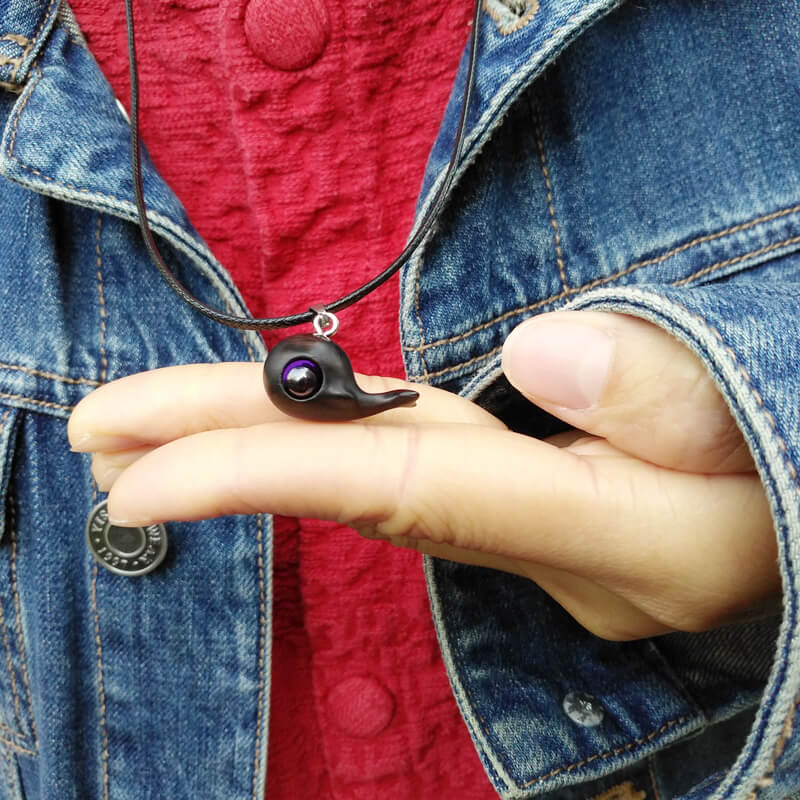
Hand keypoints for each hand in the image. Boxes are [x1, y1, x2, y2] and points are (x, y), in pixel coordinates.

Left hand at [68, 311, 777, 639]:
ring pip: (370, 480)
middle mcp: (536, 540)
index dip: (265, 473)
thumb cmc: (786, 478)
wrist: (795, 533)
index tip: (138, 464)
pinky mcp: (523, 503)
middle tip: (98, 439)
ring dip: (259, 451)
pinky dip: (329, 451)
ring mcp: (523, 527)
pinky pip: (406, 475)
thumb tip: (549, 350)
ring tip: (147, 437)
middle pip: (358, 487)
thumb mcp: (759, 432)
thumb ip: (669, 394)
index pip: (400, 490)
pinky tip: (280, 431)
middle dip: (224, 457)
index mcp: (597, 530)